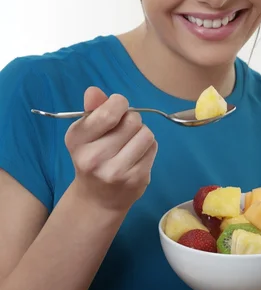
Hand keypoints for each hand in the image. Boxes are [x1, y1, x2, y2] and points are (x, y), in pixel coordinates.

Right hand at [65, 87, 157, 214]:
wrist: (98, 199)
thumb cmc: (93, 157)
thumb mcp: (85, 133)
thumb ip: (93, 109)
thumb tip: (93, 91)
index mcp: (77, 140)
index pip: (109, 112)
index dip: (119, 104)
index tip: (117, 109)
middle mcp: (93, 157)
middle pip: (132, 120)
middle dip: (132, 120)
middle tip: (123, 131)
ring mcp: (116, 171)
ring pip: (146, 133)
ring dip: (142, 133)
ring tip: (130, 143)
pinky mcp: (136, 179)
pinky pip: (153, 148)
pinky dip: (148, 147)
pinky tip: (136, 156)